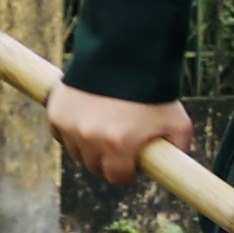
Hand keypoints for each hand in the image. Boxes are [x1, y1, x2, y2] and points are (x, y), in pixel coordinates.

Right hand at [44, 85, 194, 188]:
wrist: (124, 55)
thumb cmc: (154, 92)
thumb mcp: (178, 124)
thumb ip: (176, 150)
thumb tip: (171, 167)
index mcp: (119, 145)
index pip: (117, 177)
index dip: (127, 170)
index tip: (133, 160)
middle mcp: (90, 138)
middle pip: (94, 165)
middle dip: (108, 159)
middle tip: (121, 141)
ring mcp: (70, 125)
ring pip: (76, 151)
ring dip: (89, 145)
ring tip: (106, 125)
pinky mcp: (56, 112)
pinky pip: (61, 134)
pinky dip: (72, 130)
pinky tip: (88, 117)